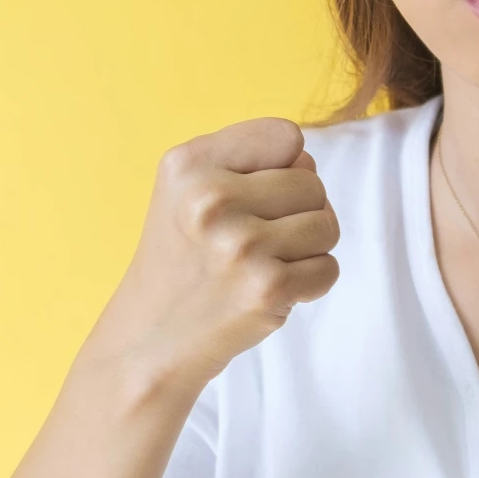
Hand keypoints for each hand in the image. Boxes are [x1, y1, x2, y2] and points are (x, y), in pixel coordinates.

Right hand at [92, 118, 339, 392]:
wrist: (150, 341)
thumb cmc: (184, 260)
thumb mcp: (187, 189)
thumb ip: (247, 159)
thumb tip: (308, 161)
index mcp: (189, 164)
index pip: (286, 136)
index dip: (282, 168)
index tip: (250, 198)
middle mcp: (211, 198)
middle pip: (313, 183)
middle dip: (297, 213)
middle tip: (254, 242)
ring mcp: (241, 245)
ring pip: (327, 225)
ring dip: (307, 249)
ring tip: (262, 264)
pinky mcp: (267, 288)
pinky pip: (329, 269)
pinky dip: (309, 284)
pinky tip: (268, 291)